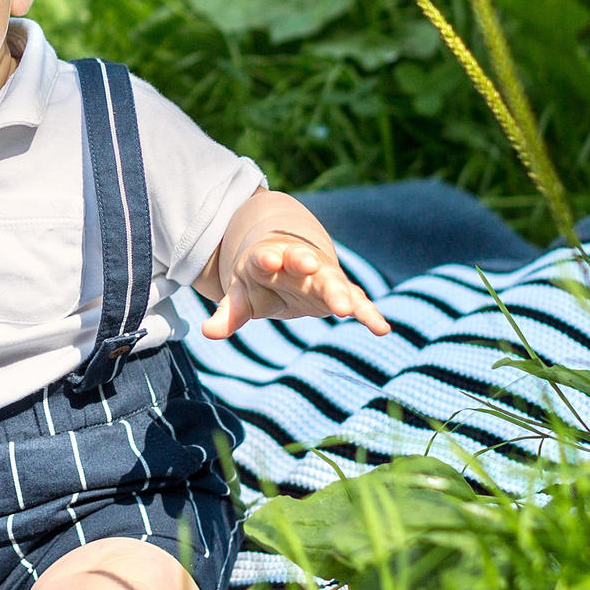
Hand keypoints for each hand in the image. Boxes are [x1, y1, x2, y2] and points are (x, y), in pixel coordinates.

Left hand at [201, 230, 392, 340]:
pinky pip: (357, 301)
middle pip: (302, 263)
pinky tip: (382, 329)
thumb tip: (208, 332)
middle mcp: (297, 262)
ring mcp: (321, 275)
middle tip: (308, 264)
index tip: (269, 257)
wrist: (289, 258)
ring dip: (338, 292)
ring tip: (347, 308)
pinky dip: (368, 314)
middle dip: (305, 264)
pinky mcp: (340, 290)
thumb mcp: (241, 294)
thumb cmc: (261, 279)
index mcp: (267, 259)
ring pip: (331, 280)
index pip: (264, 257)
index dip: (266, 257)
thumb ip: (228, 312)